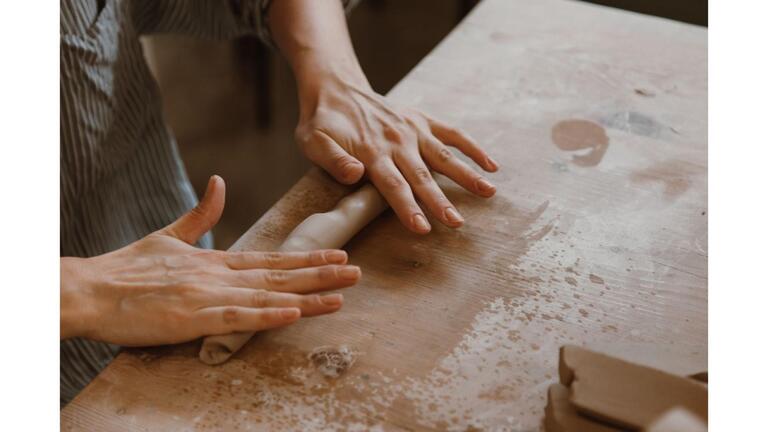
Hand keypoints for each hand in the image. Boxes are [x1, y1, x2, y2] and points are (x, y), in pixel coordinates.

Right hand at [60, 176, 360, 345]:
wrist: (90, 289)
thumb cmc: (126, 268)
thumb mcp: (169, 235)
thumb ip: (201, 214)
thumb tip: (218, 182)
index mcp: (215, 261)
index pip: (271, 259)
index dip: (306, 259)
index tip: (336, 256)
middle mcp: (219, 275)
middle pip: (279, 275)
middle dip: (320, 274)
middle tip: (356, 272)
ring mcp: (208, 295)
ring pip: (267, 295)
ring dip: (306, 295)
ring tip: (341, 293)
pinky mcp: (192, 317)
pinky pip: (237, 317)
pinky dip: (267, 315)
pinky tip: (295, 313)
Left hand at [294, 72, 498, 233]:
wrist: (335, 89)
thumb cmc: (322, 123)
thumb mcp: (313, 141)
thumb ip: (333, 160)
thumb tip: (355, 175)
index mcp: (371, 153)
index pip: (392, 186)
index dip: (407, 208)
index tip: (422, 228)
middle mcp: (397, 142)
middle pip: (422, 177)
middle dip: (440, 202)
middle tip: (456, 223)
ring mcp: (413, 130)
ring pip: (444, 156)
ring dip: (466, 175)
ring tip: (488, 193)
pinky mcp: (422, 121)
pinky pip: (453, 134)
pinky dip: (473, 148)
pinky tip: (492, 165)